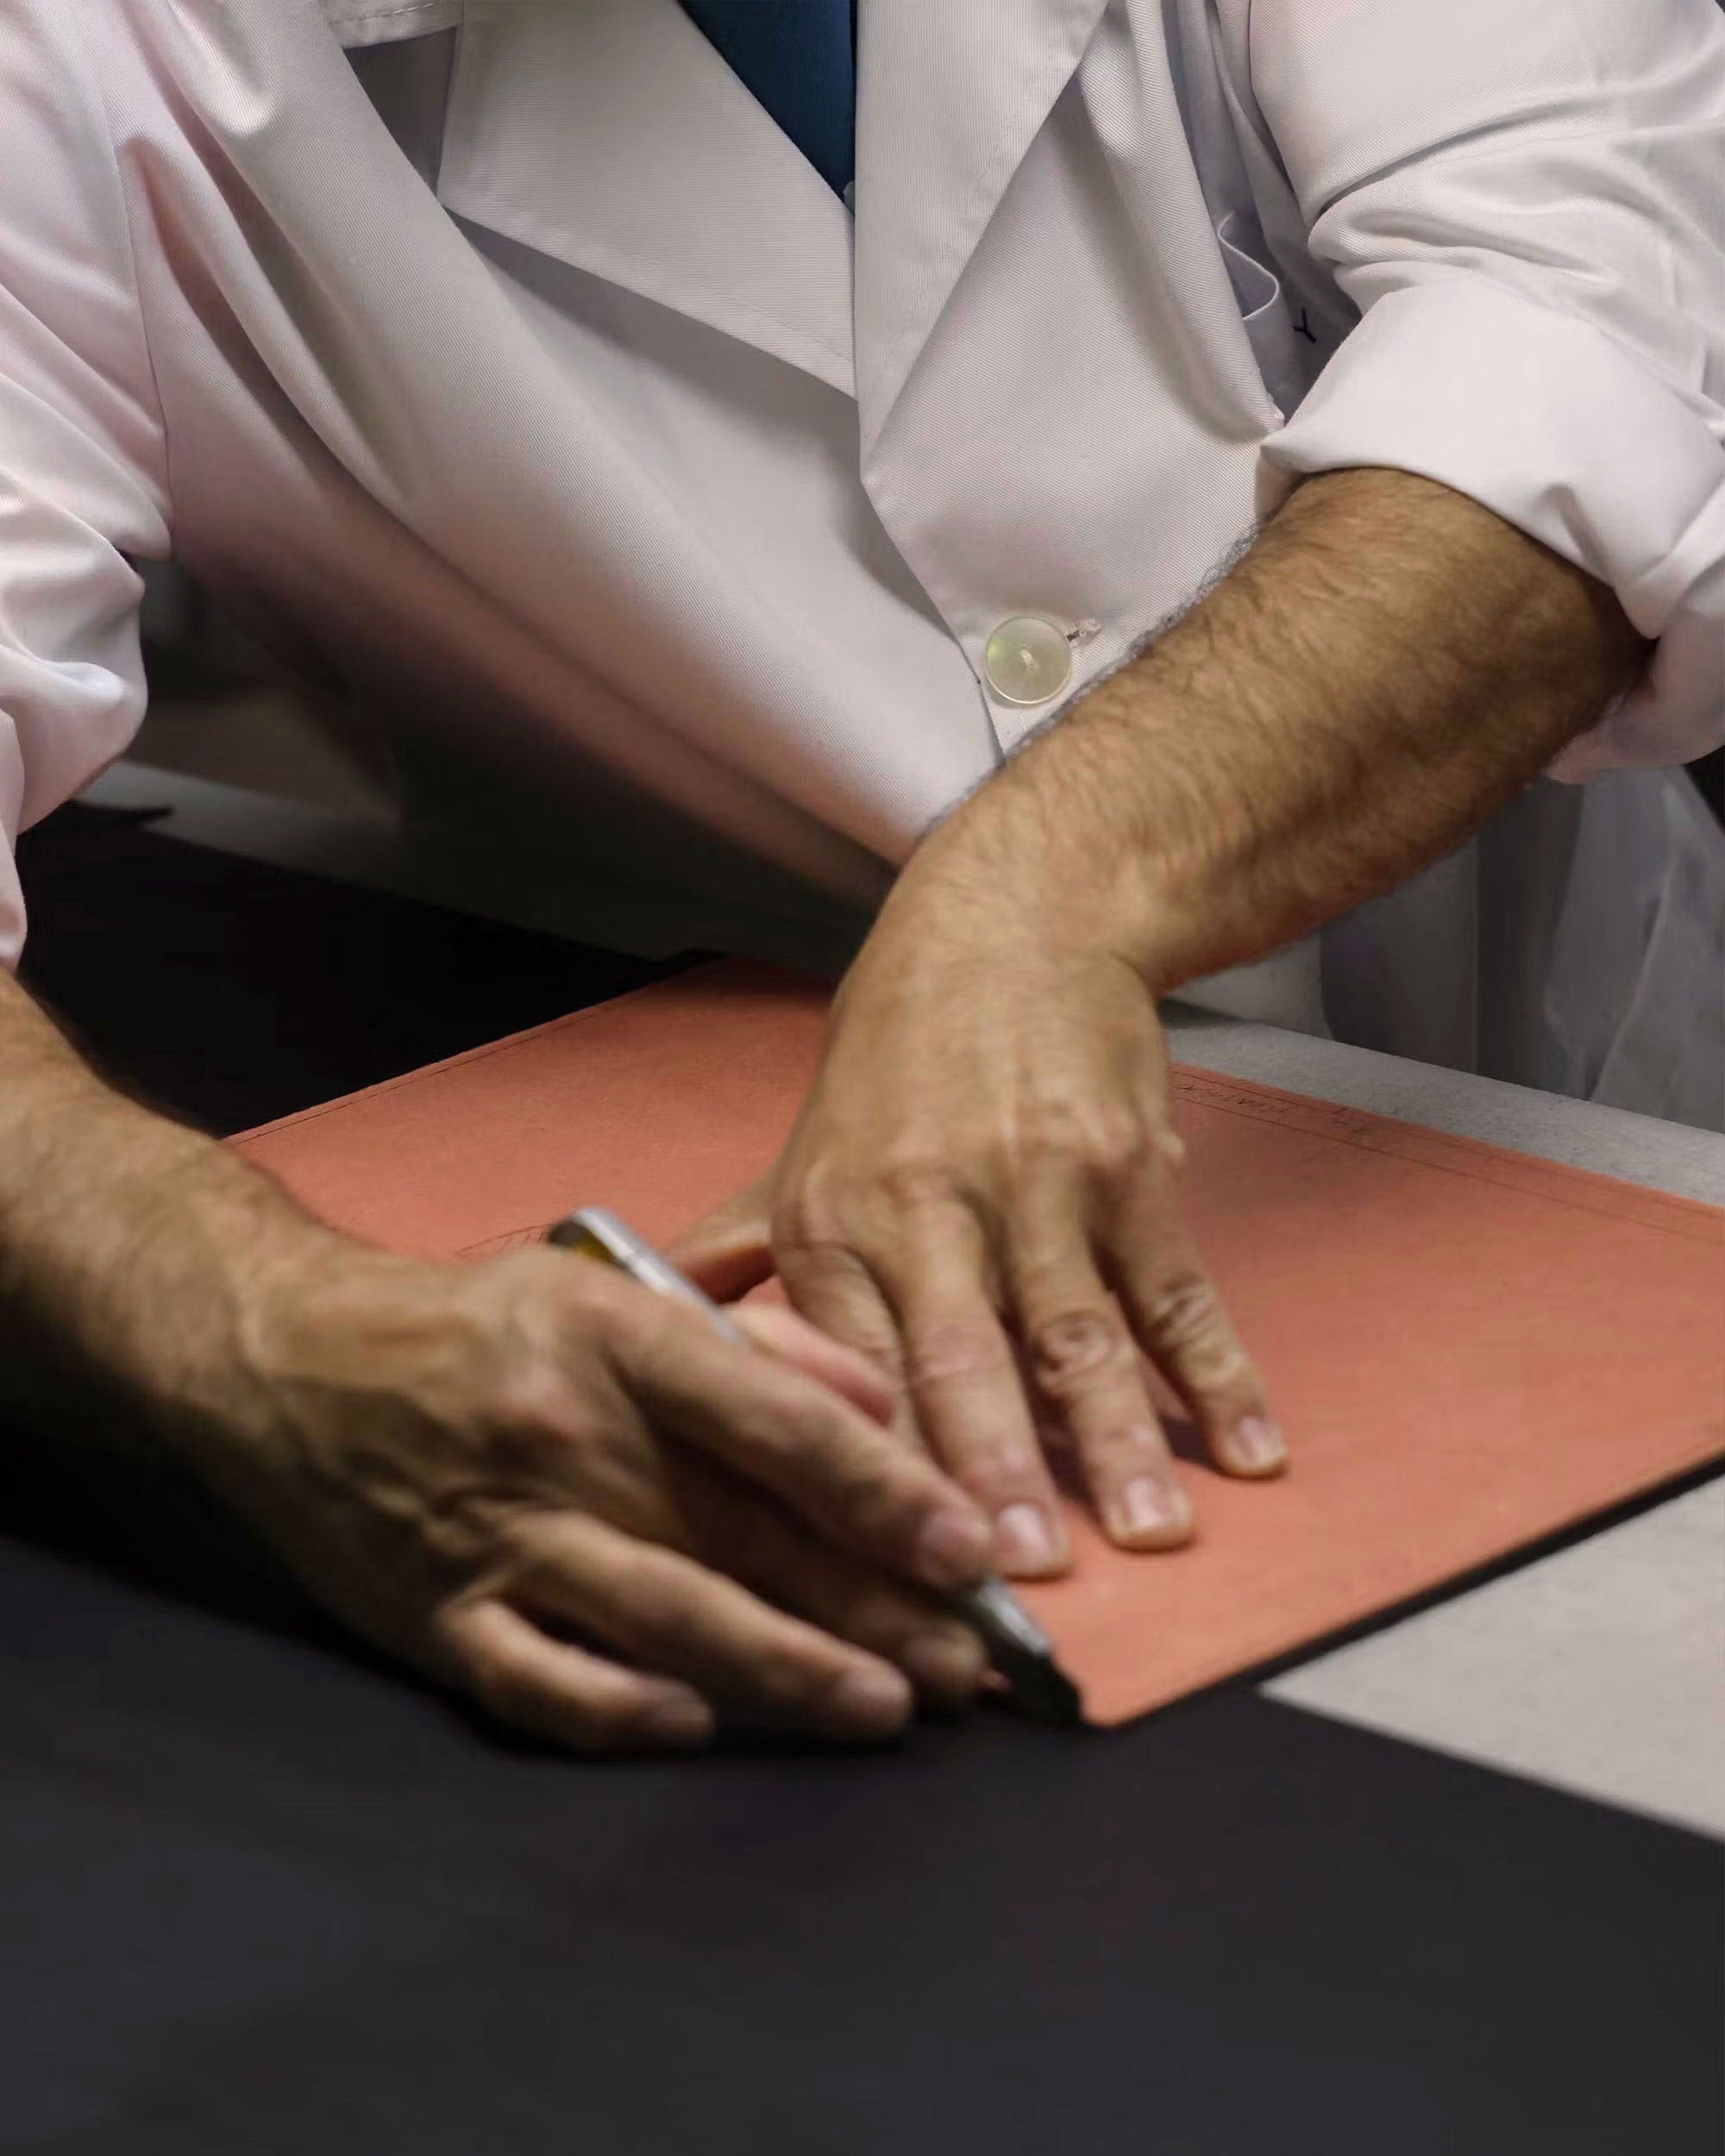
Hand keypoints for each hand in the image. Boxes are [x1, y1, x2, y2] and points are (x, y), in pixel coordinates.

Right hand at [176, 1235, 996, 1751]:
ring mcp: (497, 1534)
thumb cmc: (482, 1324)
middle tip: (971, 1661)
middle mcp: (564, 1439)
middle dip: (871, 1606)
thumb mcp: (612, 1287)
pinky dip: (619, 1709)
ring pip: (663, 1615)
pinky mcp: (436, 1615)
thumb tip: (881, 1403)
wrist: (289, 1358)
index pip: (775, 1423)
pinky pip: (537, 1680)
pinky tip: (702, 1725)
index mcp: (617, 1342)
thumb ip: (754, 1343)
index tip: (966, 1549)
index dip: (883, 1492)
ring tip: (885, 1708)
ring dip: (785, 1667)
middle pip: (743, 1535)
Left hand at [675, 884, 1283, 1579]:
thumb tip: (647, 1340)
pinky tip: (1252, 1447)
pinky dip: (1220, 1371)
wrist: (1014, 922)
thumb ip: (737, 1259)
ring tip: (1150, 1535)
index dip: (864, 1470)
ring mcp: (1038, 1187)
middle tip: (1012, 1573)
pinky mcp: (1127, 1171)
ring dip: (1116, 1441)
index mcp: (833, 1219)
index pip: (844, 1367)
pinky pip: (1177, 1289)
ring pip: (1078, 1334)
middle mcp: (930, 1207)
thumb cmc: (900, 1055)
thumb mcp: (803, 1149)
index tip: (878, 1568)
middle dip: (988, 1469)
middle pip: (960, 1357)